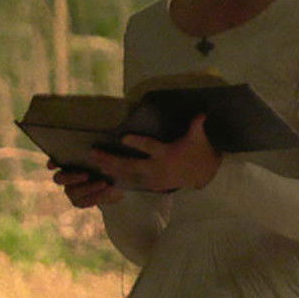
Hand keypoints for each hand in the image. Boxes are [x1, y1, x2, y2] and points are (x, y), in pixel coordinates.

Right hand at [48, 161, 122, 208]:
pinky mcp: (79, 201)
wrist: (121, 181)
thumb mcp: (113, 156)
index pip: (55, 161)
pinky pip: (83, 202)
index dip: (52, 163)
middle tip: (86, 175)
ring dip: (88, 188)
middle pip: (59, 178)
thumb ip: (104, 155)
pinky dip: (96, 196)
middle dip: (71, 177)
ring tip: (105, 183)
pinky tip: (109, 191)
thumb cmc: (115, 163)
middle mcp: (66, 175)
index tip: (53, 165)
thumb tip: (93, 151)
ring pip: (71, 191)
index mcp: (69, 160)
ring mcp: (71, 189)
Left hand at [88, 113, 220, 191]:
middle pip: (131, 165)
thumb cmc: (199, 152)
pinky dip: (118, 177)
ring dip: (110, 169)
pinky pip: (132, 182)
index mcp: (167, 154)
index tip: (123, 138)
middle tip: (94, 153)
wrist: (204, 175)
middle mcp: (157, 168)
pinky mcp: (152, 185)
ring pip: (128, 175)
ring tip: (94, 162)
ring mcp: (153, 179)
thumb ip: (196, 125)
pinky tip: (104, 174)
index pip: (150, 147)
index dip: (137, 143)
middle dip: (111, 160)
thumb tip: (203, 111)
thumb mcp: (198, 137)